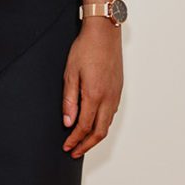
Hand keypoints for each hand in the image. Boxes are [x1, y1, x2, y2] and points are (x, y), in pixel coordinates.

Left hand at [61, 18, 122, 157]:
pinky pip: (112, 114)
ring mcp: (116, 94)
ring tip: (83, 142)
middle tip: (74, 151)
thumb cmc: (86, 49)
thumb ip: (69, 100)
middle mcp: (108, 98)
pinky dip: (102, 124)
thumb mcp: (70, 73)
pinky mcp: (119, 89)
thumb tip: (67, 121)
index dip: (75, 140)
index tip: (66, 146)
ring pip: (107, 124)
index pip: (84, 127)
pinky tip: (94, 124)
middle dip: (86, 145)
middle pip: (99, 132)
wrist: (104, 33)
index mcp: (94, 95)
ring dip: (95, 136)